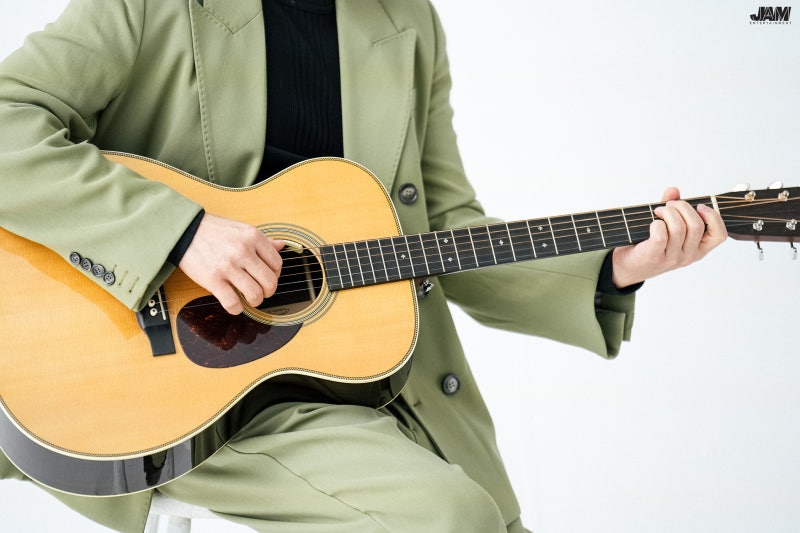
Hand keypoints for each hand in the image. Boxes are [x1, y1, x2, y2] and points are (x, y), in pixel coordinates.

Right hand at [178, 213, 283, 313]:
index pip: (277, 263)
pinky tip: (235, 305)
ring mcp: (228, 266)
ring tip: (249, 298)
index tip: (268, 278)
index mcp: (253, 237)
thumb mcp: (241, 229)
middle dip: (268, 292)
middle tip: (262, 292)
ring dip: (255, 301)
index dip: (275, 275)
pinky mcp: (212, 280)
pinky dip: (237, 309)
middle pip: (269, 282)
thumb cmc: (214, 231)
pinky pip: (233, 303)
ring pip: (254, 294)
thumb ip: (263, 240)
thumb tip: (281, 246)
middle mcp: (243, 251)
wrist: (185, 231)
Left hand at [611, 187, 726, 287]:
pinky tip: (653, 223)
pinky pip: (661, 235)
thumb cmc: (651, 244)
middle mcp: (688, 256)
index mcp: (698, 249)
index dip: (713, 217)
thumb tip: (673, 190)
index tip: (699, 206)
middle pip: (696, 225)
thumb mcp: (668, 226)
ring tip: (658, 211)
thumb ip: (673, 208)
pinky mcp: (654, 256)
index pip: (719, 235)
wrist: (629, 266)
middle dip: (682, 207)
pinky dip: (656, 223)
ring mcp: (672, 258)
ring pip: (678, 228)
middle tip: (669, 205)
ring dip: (667, 212)